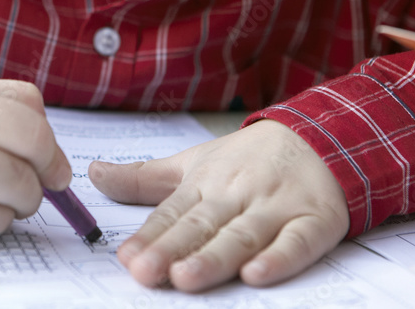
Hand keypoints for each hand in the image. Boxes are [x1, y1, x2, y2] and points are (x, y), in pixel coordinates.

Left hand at [88, 119, 348, 291]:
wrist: (321, 137)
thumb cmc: (249, 159)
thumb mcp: (193, 163)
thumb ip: (143, 178)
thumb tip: (94, 174)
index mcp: (207, 182)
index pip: (174, 212)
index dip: (150, 235)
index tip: (126, 258)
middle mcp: (238, 194)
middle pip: (202, 225)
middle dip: (172, 249)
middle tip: (144, 272)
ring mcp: (277, 207)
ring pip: (243, 235)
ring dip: (215, 257)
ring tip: (186, 278)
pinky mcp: (315, 221)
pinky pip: (297, 243)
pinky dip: (279, 258)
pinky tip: (256, 275)